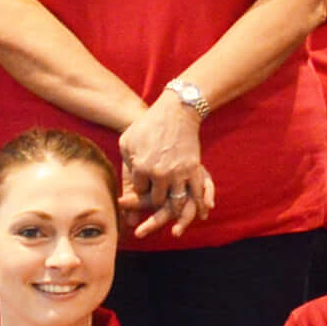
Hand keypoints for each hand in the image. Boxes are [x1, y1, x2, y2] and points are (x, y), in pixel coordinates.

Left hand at [117, 98, 213, 236]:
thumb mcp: (127, 142)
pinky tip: (201, 213)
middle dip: (155, 199)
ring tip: (171, 204)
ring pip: (175, 203)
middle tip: (157, 192)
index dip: (141, 188)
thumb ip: (126, 166)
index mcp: (141, 167)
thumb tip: (128, 188)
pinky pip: (196, 195)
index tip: (144, 182)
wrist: (176, 112)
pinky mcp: (193, 169)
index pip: (139, 191)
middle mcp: (159, 174)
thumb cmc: (148, 125)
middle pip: (156, 200)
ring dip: (173, 207)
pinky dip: (198, 207)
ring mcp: (177, 173)